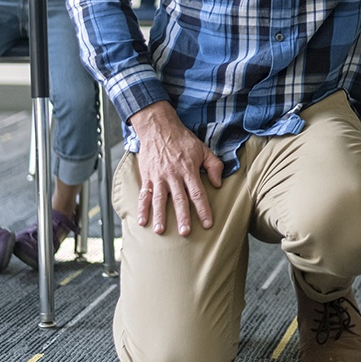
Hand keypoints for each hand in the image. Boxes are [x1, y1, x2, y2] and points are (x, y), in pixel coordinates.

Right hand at [129, 101, 223, 235]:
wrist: (159, 128)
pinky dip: (141, 208)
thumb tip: (219, 184)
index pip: (198, 193)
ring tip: (160, 231)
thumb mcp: (203, 149)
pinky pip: (143, 195)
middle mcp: (173, 175)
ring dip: (160, 216)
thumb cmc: (183, 140)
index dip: (203, 209)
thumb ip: (214, 166)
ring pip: (159, 199)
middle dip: (182, 217)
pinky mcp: (147, 177)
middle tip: (185, 233)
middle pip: (179, 199)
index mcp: (188, 170)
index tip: (208, 224)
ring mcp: (158, 177)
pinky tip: (141, 221)